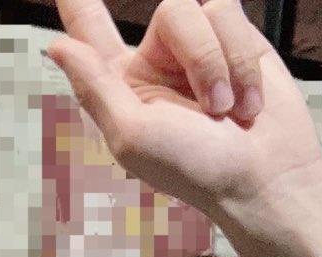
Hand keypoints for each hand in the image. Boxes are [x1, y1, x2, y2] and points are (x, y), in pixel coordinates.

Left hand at [47, 0, 321, 256]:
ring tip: (231, 109)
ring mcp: (198, 47)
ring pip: (206, 11)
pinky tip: (250, 100)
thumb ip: (96, 86)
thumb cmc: (194, 167)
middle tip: (215, 108)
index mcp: (121, 82)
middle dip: (202, 55)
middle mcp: (157, 58)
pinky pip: (234, 14)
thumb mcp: (133, 134)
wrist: (264, 176)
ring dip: (224, 64)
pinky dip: (244, 61)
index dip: (79, 4)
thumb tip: (57, 46)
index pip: (90, 30)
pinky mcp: (237, 40)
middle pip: (171, 11)